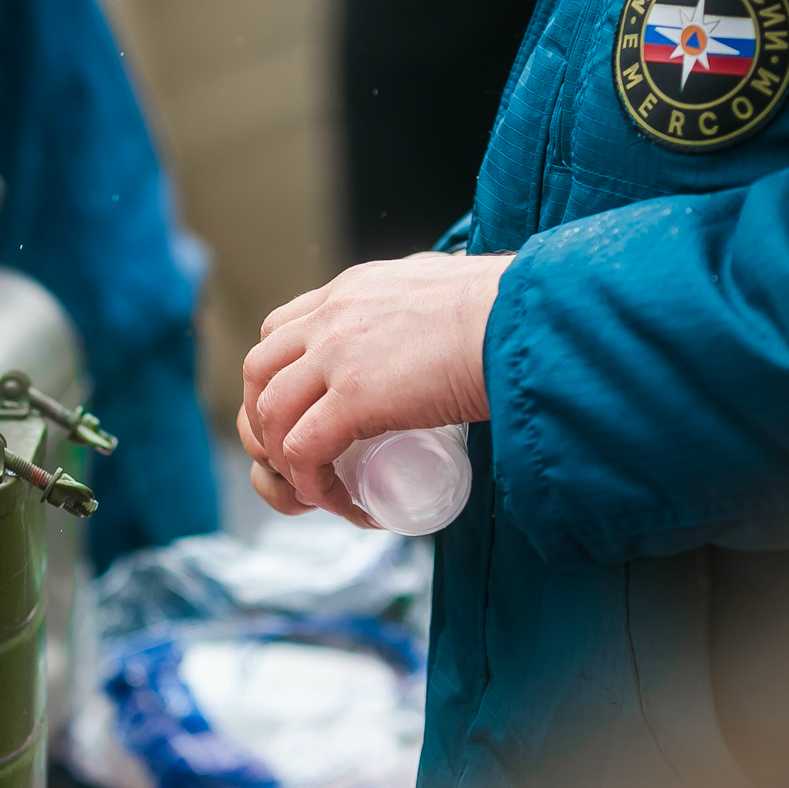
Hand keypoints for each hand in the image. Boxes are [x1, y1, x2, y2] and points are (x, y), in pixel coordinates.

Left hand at [239, 251, 512, 519]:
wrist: (529, 318)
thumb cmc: (509, 311)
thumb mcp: (447, 288)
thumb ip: (436, 301)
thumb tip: (455, 319)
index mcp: (350, 291)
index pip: (280, 329)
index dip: (276, 377)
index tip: (300, 411)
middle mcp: (332, 316)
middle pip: (258, 370)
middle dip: (264, 418)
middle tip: (295, 455)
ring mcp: (338, 355)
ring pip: (270, 412)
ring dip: (281, 455)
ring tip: (316, 484)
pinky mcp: (356, 397)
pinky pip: (303, 448)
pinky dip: (309, 480)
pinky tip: (336, 499)